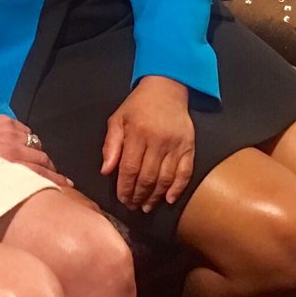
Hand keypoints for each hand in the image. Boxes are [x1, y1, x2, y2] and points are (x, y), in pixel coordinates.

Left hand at [0, 97, 70, 185]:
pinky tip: (25, 145)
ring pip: (37, 146)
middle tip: (56, 177)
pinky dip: (29, 140)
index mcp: (6, 164)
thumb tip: (4, 201)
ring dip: (41, 155)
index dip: (56, 181)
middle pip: (43, 160)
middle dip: (52, 170)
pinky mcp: (7, 121)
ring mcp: (11, 133)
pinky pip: (28, 132)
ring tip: (41, 162)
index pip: (39, 175)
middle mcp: (13, 148)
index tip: (67, 186)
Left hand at [101, 76, 194, 212]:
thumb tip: (106, 170)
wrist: (167, 89)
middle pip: (148, 177)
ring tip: (147, 207)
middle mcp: (158, 141)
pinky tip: (169, 199)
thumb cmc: (138, 106)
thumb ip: (111, 145)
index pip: (129, 168)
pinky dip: (178, 188)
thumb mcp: (118, 119)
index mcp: (137, 134)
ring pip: (166, 178)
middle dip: (139, 195)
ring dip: (156, 196)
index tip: (122, 199)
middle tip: (132, 206)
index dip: (125, 187)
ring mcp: (176, 145)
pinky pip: (185, 172)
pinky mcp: (189, 147)